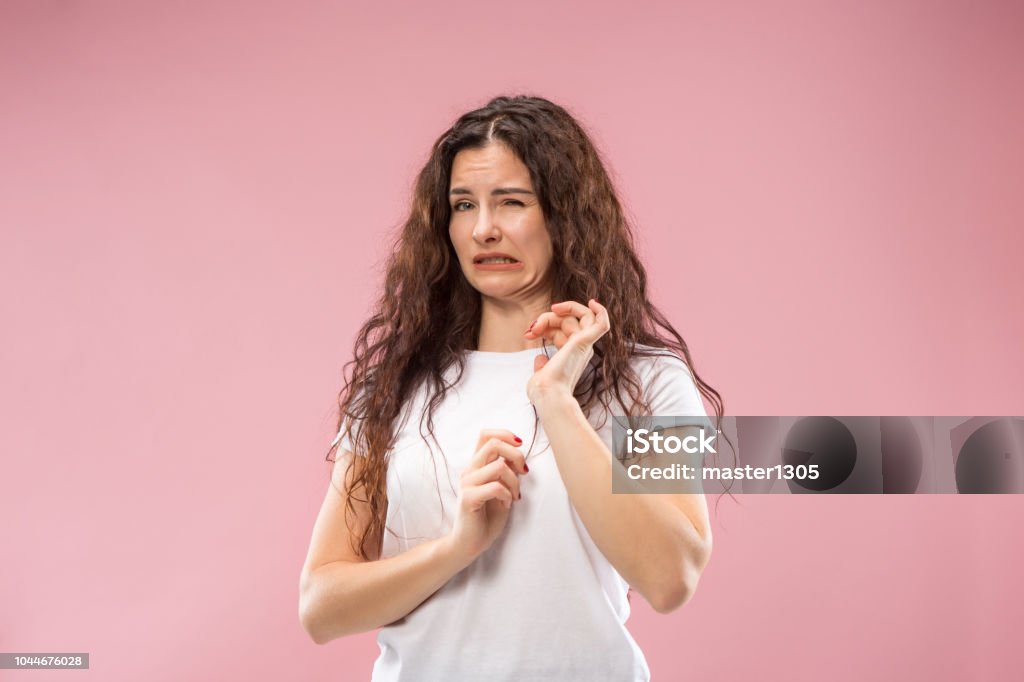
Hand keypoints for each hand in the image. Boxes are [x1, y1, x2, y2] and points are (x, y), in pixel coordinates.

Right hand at [448, 429, 529, 561]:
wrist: (470, 543)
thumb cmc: (487, 516)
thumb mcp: (502, 488)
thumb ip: (506, 470)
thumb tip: (517, 455)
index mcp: (476, 465)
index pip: (485, 434)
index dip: (505, 434)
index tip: (520, 447)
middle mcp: (469, 470)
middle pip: (493, 444)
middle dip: (516, 455)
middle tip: (524, 472)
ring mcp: (467, 483)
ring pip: (499, 466)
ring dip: (514, 481)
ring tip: (515, 495)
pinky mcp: (468, 498)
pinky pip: (496, 487)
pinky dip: (508, 494)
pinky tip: (507, 503)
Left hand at [523, 298, 610, 403]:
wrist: (548, 396)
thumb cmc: (543, 391)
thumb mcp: (540, 374)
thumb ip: (542, 365)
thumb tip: (540, 358)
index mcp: (571, 355)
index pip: (562, 330)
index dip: (545, 325)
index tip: (529, 333)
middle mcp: (581, 349)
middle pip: (570, 320)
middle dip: (548, 318)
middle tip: (532, 329)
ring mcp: (584, 345)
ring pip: (581, 316)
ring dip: (562, 310)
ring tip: (543, 319)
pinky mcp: (585, 342)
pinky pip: (601, 323)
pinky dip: (600, 311)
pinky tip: (593, 302)